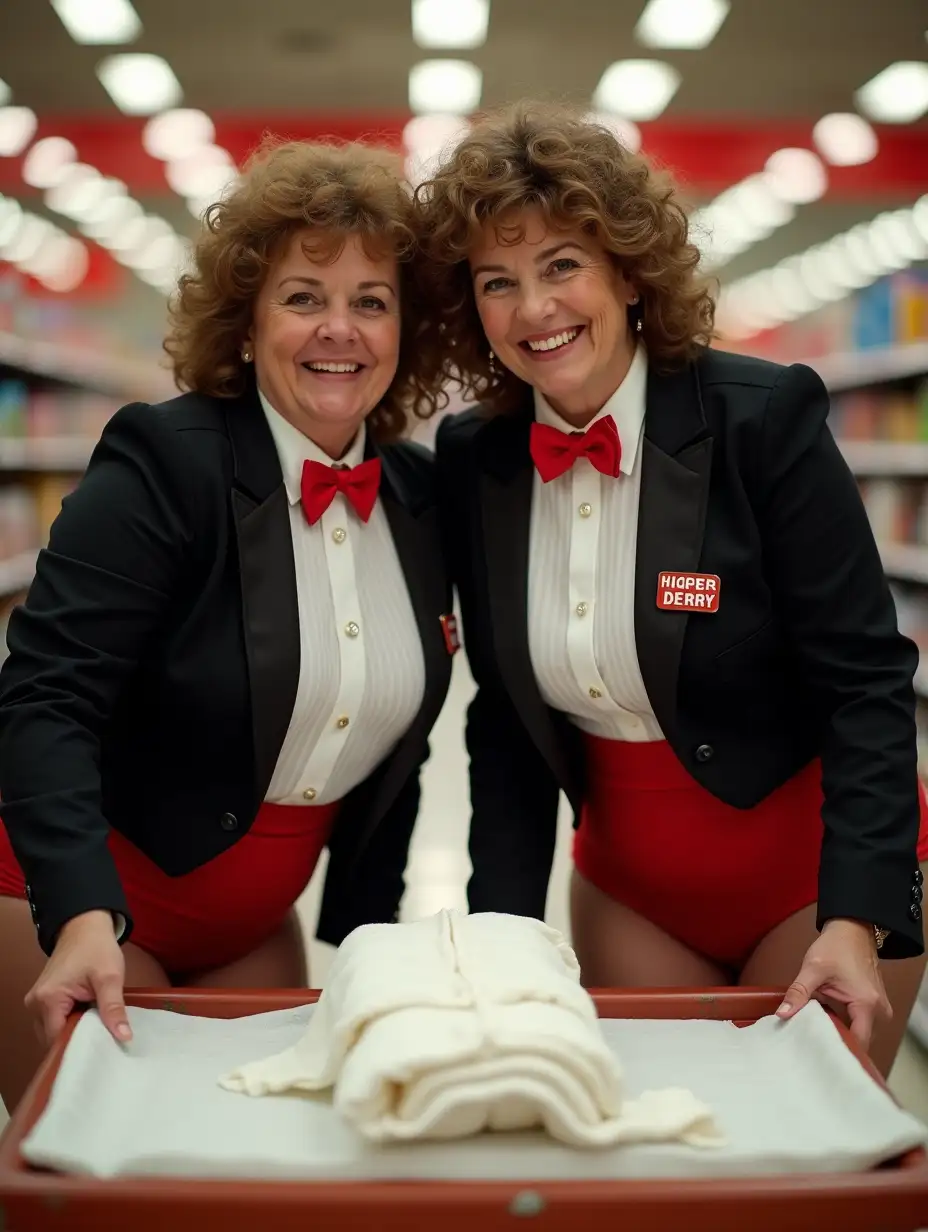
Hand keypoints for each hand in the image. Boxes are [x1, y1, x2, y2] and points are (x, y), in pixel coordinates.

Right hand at [25, 910, 130, 1045]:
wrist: (85, 926)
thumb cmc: (97, 947)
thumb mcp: (110, 977)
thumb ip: (114, 1008)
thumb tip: (124, 1037)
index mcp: (47, 999)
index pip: (58, 1039)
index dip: (80, 1045)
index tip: (103, 1048)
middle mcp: (35, 1004)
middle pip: (54, 1037)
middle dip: (78, 1040)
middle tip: (105, 1039)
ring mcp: (37, 1002)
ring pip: (55, 1031)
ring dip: (76, 1030)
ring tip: (99, 1027)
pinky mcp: (44, 999)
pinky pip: (56, 1020)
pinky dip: (72, 1022)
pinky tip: (90, 1018)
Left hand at [776, 918, 890, 1049]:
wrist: (852, 929)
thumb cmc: (837, 946)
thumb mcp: (813, 969)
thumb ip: (798, 992)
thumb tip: (782, 1014)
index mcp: (867, 1005)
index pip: (857, 1043)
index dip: (836, 1049)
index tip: (815, 1053)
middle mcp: (879, 1012)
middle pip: (858, 1041)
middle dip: (834, 1043)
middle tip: (809, 1044)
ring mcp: (878, 1010)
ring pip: (858, 1033)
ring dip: (838, 1033)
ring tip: (814, 1033)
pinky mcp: (873, 1007)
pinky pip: (858, 1024)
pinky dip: (842, 1024)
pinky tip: (824, 1022)